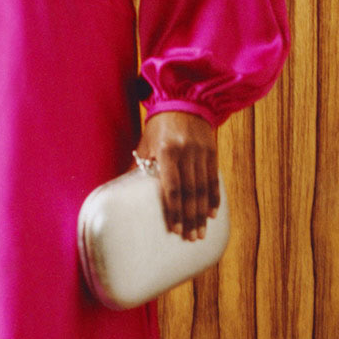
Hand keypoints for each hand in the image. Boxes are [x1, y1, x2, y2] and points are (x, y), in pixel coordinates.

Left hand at [137, 110, 219, 239]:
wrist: (185, 100)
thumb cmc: (159, 124)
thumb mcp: (146, 142)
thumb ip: (140, 166)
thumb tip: (124, 191)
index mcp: (167, 151)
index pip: (172, 188)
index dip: (174, 210)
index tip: (174, 229)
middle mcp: (187, 153)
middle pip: (189, 193)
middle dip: (190, 218)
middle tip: (190, 238)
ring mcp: (202, 153)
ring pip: (203, 189)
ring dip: (201, 214)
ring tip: (200, 232)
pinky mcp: (212, 152)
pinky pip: (213, 179)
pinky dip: (213, 198)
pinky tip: (212, 214)